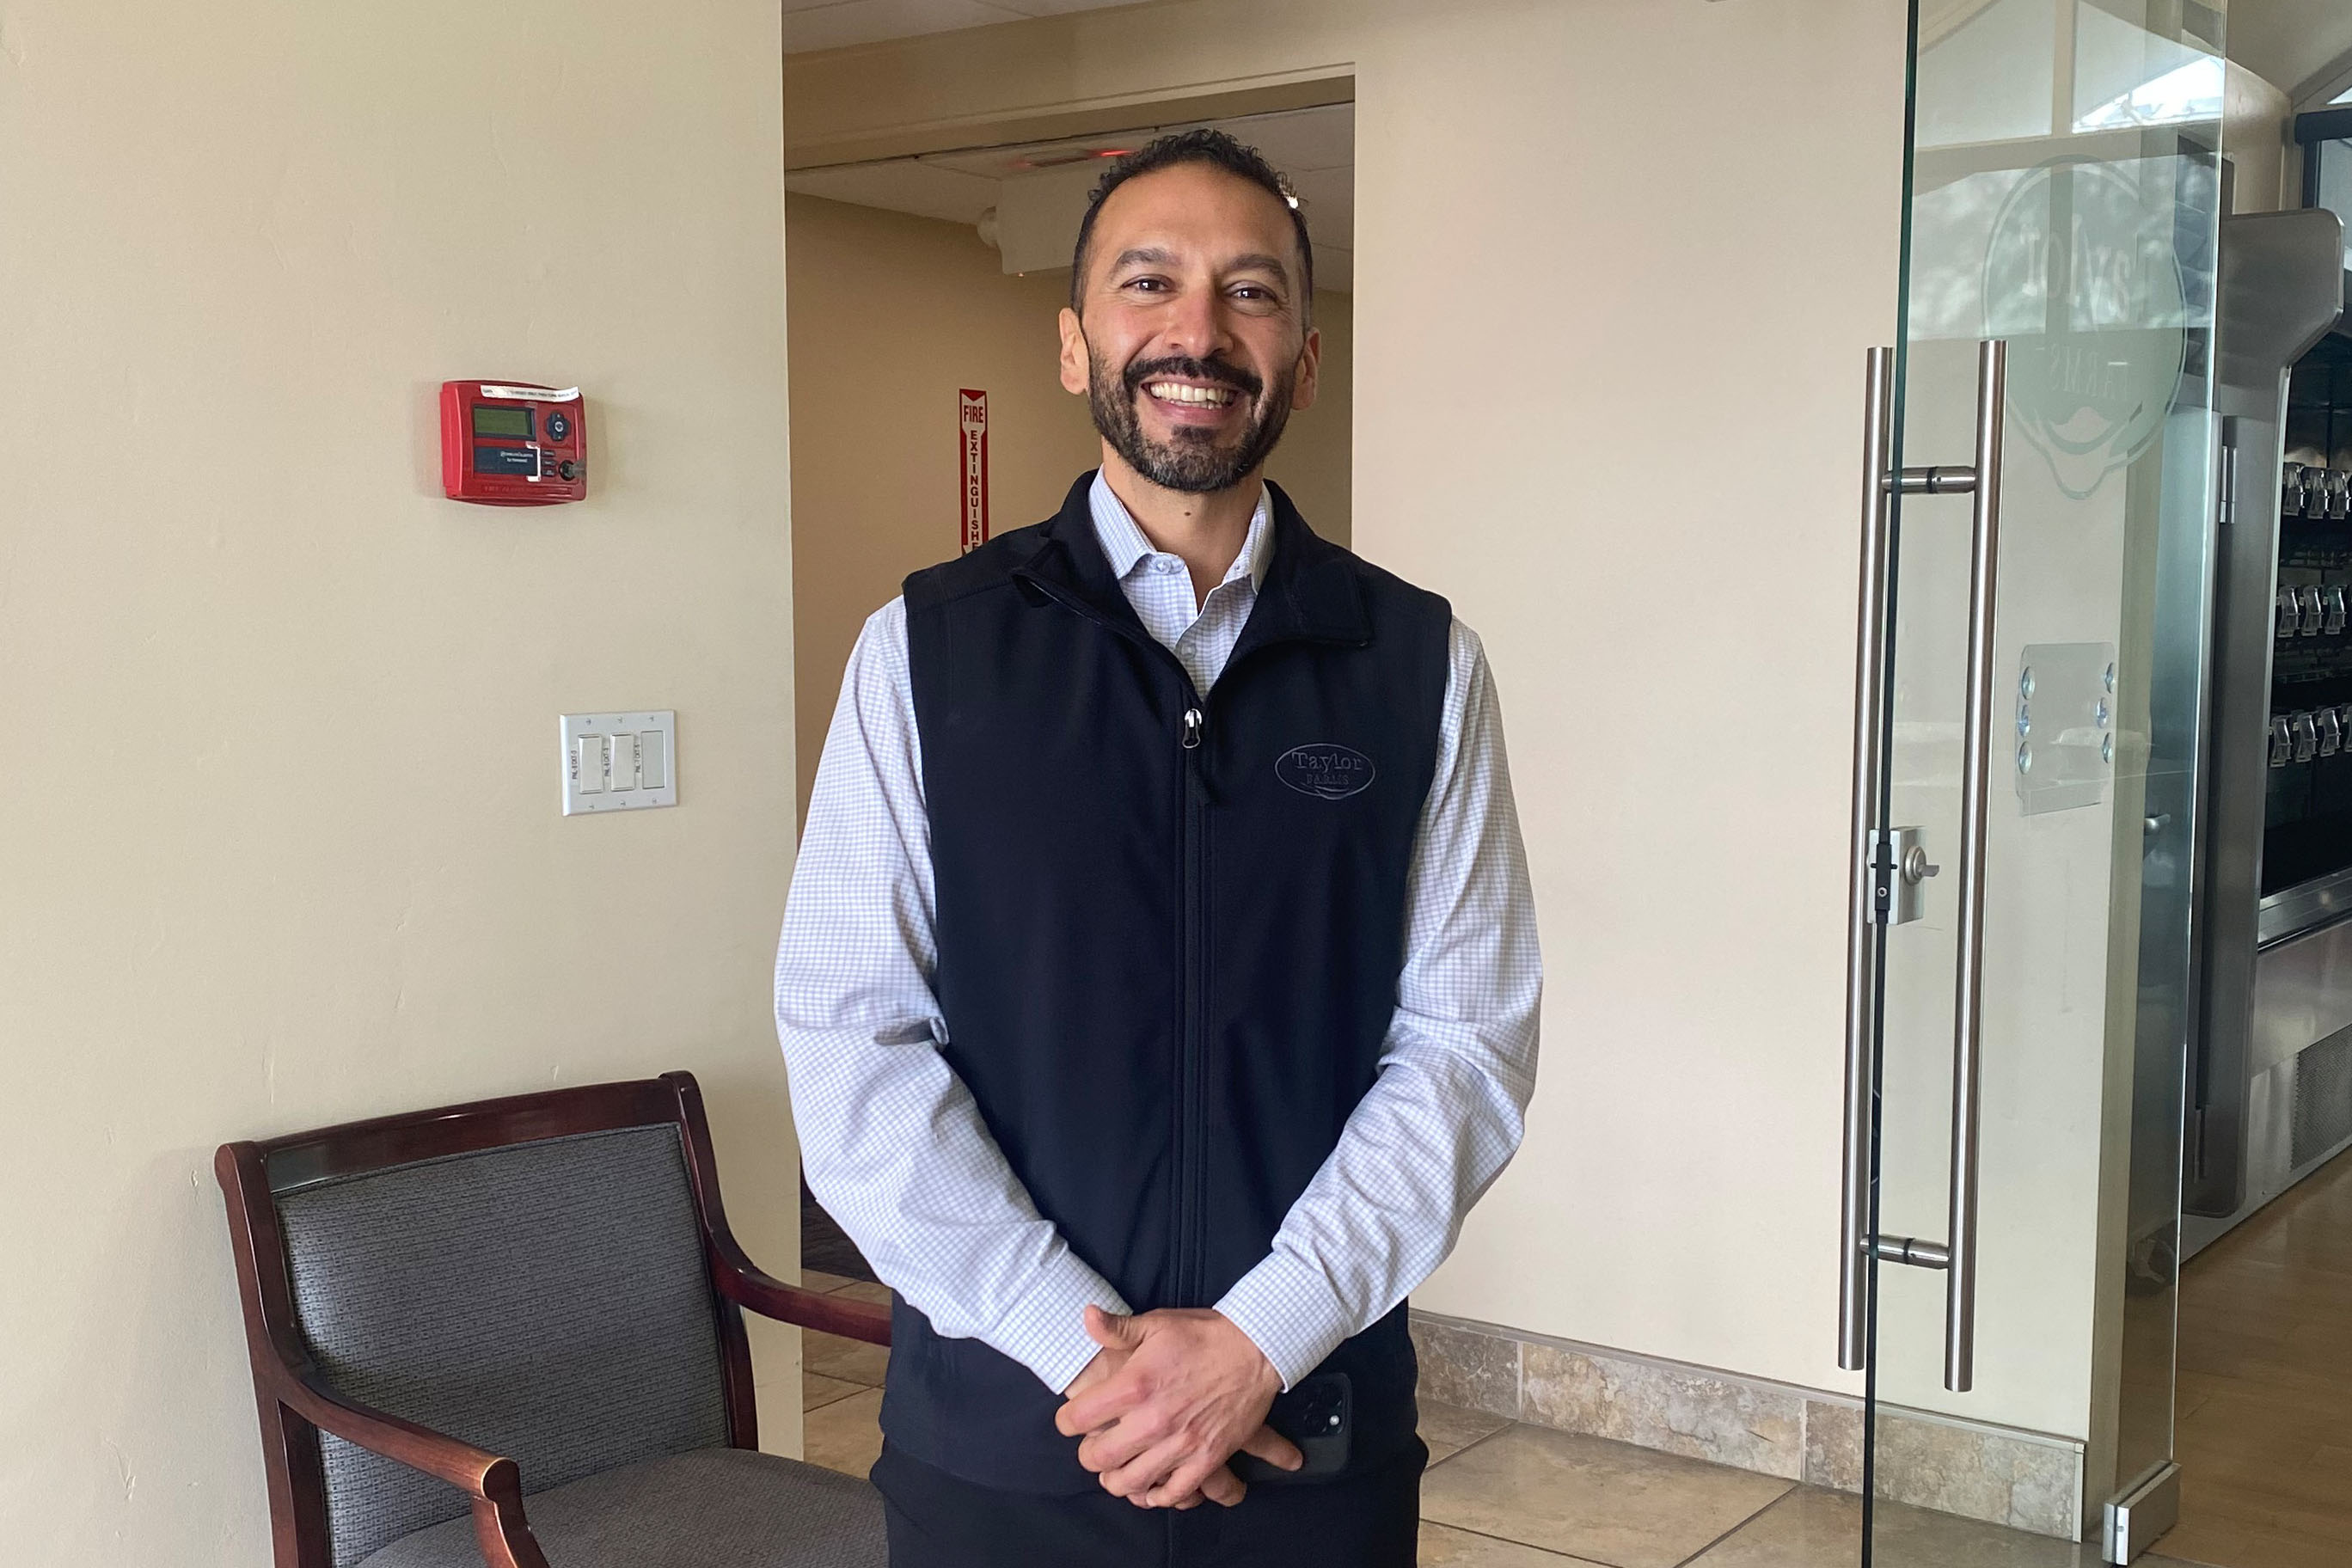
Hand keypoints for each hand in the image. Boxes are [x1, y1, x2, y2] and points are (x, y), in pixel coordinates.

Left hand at [1054, 1305, 1302, 1507]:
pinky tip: (1150, 1486)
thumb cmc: (1203, 1335)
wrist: (1257, 1349)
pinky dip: (1156, 1495)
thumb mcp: (1157, 1323)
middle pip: (1098, 1458)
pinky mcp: (1206, 1460)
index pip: (1077, 1419)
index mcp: (1133, 1386)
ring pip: (1129, 1482)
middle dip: (1089, 1454)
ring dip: (1117, 1478)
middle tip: (1095, 1445)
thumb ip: (1117, 1328)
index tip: (1073, 1419)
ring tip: (1117, 1468)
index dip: (1068, 1420)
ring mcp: (1180, 1445)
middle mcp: (1151, 1421)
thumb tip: (1085, 1316)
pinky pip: (1172, 1494)